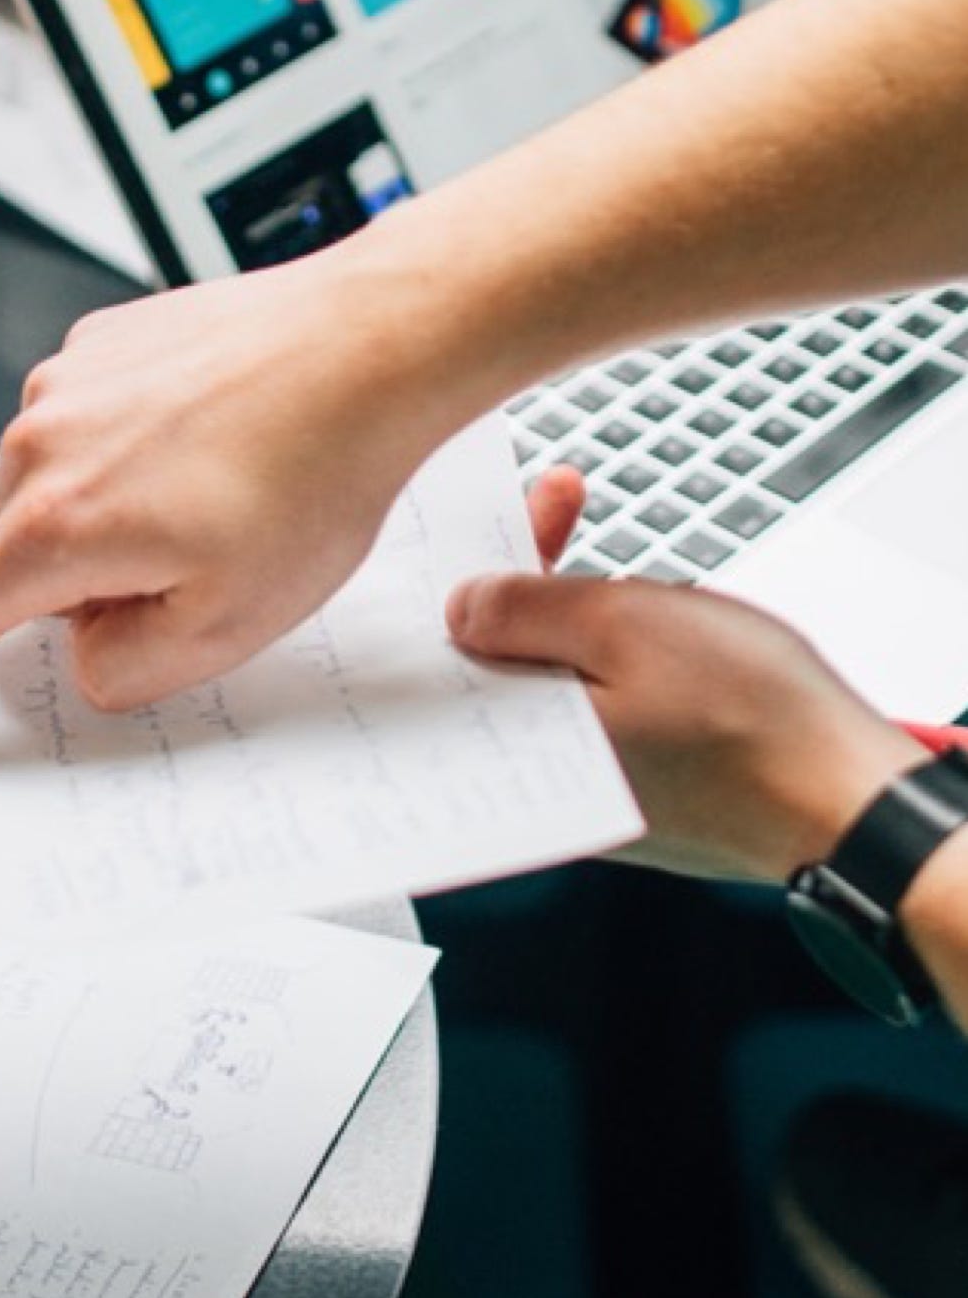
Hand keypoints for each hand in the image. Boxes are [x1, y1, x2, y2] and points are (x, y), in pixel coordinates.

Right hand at [0, 240, 446, 716]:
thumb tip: (84, 645)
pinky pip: (96, 426)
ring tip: (228, 493)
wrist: (373, 347)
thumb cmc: (317, 471)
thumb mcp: (228, 628)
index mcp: (57, 527)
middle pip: (14, 557)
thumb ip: (124, 667)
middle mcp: (41, 441)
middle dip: (81, 585)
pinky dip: (142, 449)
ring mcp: (70, 381)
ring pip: (57, 490)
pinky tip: (224, 442)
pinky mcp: (105, 341)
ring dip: (116, 513)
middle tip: (197, 570)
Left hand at [449, 470, 906, 881]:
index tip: (490, 509)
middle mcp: (543, 786)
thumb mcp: (625, 625)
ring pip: (548, 682)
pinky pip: (592, 714)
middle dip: (521, 571)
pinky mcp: (633, 794)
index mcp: (522, 747)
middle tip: (559, 497)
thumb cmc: (750, 717)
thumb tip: (464, 608)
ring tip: (603, 549)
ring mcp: (588, 794)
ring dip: (565, 608)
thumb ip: (528, 610)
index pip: (452, 650)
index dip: (466, 566)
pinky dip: (602, 659)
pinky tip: (635, 618)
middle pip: (498, 659)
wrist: (845, 799)